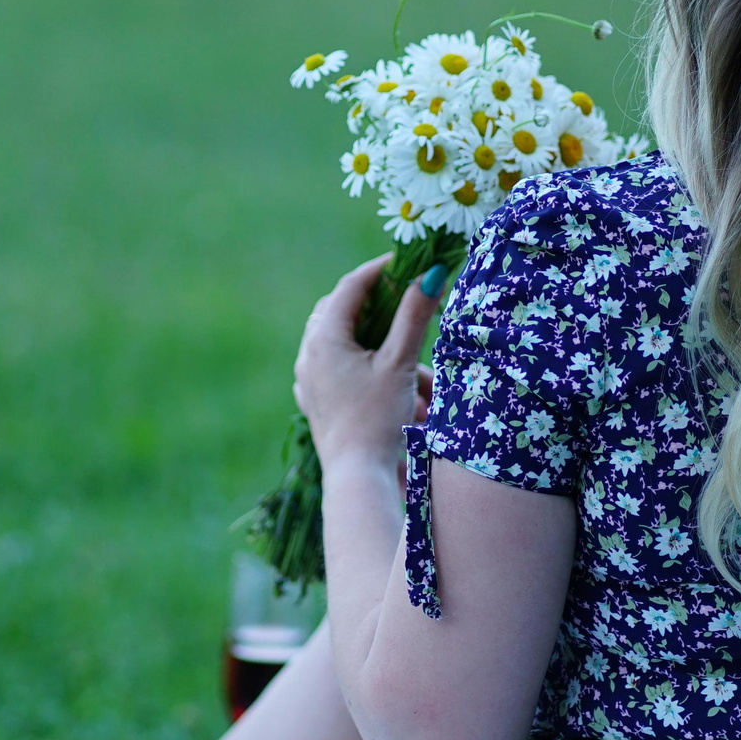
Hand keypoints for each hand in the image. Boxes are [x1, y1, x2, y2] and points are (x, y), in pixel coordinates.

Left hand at [294, 255, 443, 469]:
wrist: (357, 476)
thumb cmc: (379, 419)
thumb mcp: (401, 364)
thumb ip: (415, 317)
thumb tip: (432, 274)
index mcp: (324, 338)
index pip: (351, 286)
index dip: (381, 269)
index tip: (408, 262)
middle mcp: (308, 354)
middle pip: (338, 309)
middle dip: (372, 302)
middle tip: (402, 296)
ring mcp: (308, 379)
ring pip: (336, 339)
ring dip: (368, 336)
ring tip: (400, 347)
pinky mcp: (314, 400)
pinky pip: (333, 367)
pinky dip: (358, 362)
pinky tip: (382, 377)